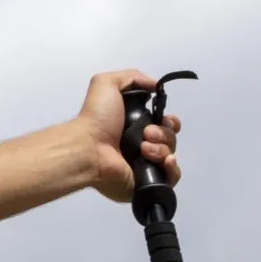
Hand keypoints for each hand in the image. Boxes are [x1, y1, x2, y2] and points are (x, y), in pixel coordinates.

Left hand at [76, 70, 182, 201]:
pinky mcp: (147, 184)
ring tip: (143, 148)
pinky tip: (163, 162)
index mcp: (135, 127)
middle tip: (147, 134)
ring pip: (171, 155)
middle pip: (171, 139)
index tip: (163, 119)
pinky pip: (171, 178)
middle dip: (164, 133)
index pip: (165, 125)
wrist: (88, 148)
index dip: (170, 121)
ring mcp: (145, 166)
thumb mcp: (107, 84)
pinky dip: (172, 169)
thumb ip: (132, 77)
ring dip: (161, 148)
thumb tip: (156, 86)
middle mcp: (142, 146)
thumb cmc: (97, 118)